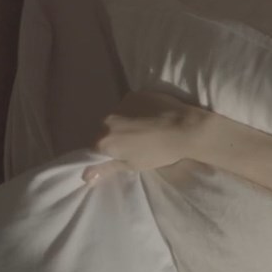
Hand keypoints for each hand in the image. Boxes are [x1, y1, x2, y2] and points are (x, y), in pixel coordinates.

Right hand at [84, 91, 214, 182]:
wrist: (185, 128)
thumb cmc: (160, 152)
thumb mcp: (133, 165)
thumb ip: (107, 168)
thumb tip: (85, 176)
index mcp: (103, 140)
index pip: (95, 147)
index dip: (108, 152)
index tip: (121, 154)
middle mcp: (106, 120)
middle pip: (106, 130)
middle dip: (117, 136)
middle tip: (137, 142)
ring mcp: (120, 104)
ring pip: (118, 116)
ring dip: (126, 122)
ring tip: (147, 128)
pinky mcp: (134, 95)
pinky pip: (129, 105)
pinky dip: (137, 111)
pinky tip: (152, 116)